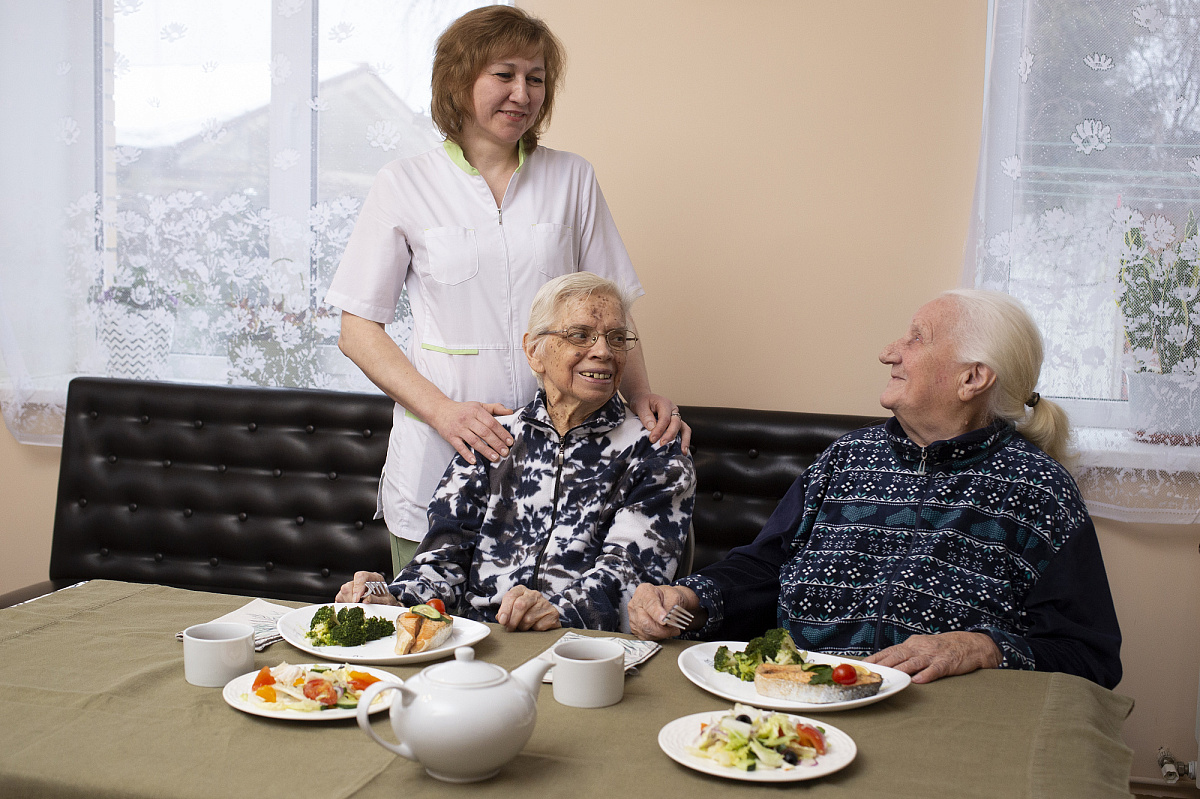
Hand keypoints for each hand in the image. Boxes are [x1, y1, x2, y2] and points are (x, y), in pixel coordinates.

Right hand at [334, 571, 399, 604]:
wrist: (387, 606)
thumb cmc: (387, 602)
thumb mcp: (387, 602)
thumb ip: (377, 600)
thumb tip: (366, 600)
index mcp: (373, 578)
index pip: (361, 576)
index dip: (357, 587)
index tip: (357, 599)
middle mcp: (362, 581)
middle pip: (348, 586)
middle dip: (352, 599)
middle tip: (359, 607)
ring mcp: (353, 587)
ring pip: (342, 593)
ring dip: (349, 603)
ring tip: (359, 608)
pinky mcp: (346, 595)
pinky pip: (340, 600)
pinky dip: (345, 606)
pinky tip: (354, 609)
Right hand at [428, 398, 514, 464]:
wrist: (440, 410)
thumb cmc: (463, 410)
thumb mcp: (478, 405)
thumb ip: (495, 408)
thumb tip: (510, 412)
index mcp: (476, 411)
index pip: (492, 423)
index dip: (502, 433)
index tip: (510, 442)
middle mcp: (467, 419)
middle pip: (485, 433)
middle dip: (496, 443)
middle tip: (505, 452)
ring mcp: (458, 428)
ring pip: (474, 441)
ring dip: (485, 450)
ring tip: (495, 458)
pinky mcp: (450, 436)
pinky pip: (459, 447)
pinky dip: (467, 454)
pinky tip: (475, 461)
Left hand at [496, 586, 560, 631]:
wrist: (545, 618)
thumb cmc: (525, 614)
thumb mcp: (512, 610)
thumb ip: (504, 613)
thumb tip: (500, 618)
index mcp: (522, 590)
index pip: (511, 596)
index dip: (505, 609)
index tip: (502, 621)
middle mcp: (534, 594)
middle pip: (520, 605)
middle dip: (512, 620)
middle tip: (510, 629)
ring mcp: (545, 603)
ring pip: (528, 618)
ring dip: (523, 627)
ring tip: (524, 628)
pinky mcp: (553, 614)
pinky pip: (539, 626)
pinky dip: (535, 630)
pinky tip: (535, 628)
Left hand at [627, 393, 690, 453]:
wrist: (643, 400)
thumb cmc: (642, 402)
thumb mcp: (640, 406)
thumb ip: (646, 416)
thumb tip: (652, 427)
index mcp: (665, 404)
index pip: (665, 418)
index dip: (659, 430)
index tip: (652, 439)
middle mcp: (673, 410)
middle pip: (676, 423)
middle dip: (670, 435)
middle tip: (662, 445)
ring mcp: (676, 418)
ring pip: (685, 428)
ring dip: (685, 440)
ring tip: (683, 452)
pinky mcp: (675, 425)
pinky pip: (683, 432)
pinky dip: (684, 441)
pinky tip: (681, 451)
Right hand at [627, 583, 702, 639]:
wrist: (665, 601)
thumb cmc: (668, 597)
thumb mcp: (674, 596)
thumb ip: (672, 607)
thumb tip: (669, 621)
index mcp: (644, 591)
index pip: (649, 604)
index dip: (657, 614)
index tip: (664, 621)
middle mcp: (635, 604)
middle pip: (644, 621)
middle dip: (661, 629)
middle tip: (674, 629)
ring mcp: (633, 617)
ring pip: (645, 631)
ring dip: (661, 634)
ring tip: (671, 630)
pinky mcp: (635, 628)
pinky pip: (645, 637)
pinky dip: (657, 637)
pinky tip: (663, 632)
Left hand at [864, 631, 1001, 683]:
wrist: (969, 644)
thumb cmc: (942, 648)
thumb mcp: (921, 646)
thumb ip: (905, 654)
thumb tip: (885, 662)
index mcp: (912, 644)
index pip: (890, 651)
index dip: (876, 658)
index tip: (862, 665)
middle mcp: (920, 648)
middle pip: (898, 656)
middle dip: (883, 664)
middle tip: (871, 672)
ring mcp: (933, 655)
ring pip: (913, 663)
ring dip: (900, 670)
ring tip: (889, 677)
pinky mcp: (946, 663)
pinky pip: (935, 669)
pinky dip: (926, 675)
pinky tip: (918, 681)